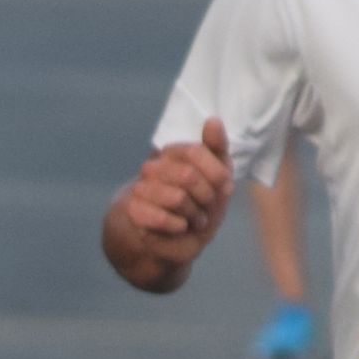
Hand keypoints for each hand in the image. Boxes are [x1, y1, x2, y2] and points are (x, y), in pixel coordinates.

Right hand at [106, 117, 233, 283]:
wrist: (172, 239)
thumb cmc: (198, 204)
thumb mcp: (218, 177)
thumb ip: (217, 148)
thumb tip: (212, 120)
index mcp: (174, 153)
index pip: (195, 152)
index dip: (216, 174)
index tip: (224, 188)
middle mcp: (154, 166)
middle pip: (188, 175)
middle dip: (206, 197)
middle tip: (206, 207)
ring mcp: (141, 188)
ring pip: (177, 198)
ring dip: (193, 214)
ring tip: (194, 219)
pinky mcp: (134, 211)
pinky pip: (161, 218)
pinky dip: (178, 226)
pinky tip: (180, 227)